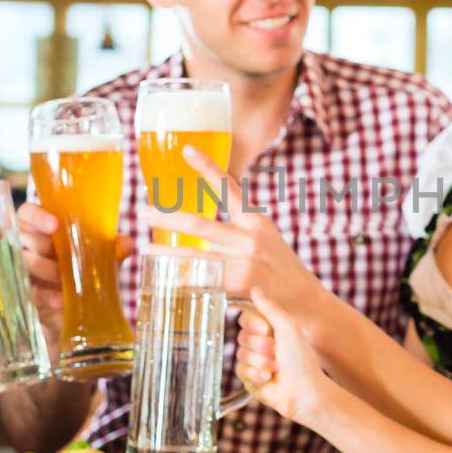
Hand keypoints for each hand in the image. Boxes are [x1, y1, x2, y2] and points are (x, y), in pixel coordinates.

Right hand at [17, 202, 133, 341]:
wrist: (79, 309)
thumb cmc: (85, 270)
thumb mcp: (101, 260)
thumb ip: (112, 250)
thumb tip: (127, 243)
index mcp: (40, 227)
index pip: (27, 212)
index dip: (37, 216)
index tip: (54, 225)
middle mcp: (25, 244)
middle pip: (23, 236)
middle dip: (42, 246)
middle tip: (61, 257)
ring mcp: (20, 268)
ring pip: (22, 262)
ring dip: (42, 268)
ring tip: (62, 279)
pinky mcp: (22, 293)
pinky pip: (29, 291)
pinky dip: (45, 295)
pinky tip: (60, 300)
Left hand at [138, 146, 324, 315]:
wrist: (308, 303)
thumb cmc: (283, 273)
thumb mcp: (266, 241)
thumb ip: (241, 231)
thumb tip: (207, 228)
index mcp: (256, 220)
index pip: (228, 186)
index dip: (207, 166)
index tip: (187, 149)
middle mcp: (250, 236)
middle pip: (199, 222)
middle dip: (167, 216)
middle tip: (143, 211)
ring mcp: (244, 261)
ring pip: (194, 254)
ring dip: (166, 251)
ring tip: (145, 247)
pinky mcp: (240, 285)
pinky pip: (203, 280)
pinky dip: (182, 280)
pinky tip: (165, 280)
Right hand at [236, 288, 332, 425]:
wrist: (304, 392)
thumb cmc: (301, 359)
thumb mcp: (287, 327)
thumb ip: (269, 307)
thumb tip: (255, 288)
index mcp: (270, 328)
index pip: (246, 318)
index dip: (253, 324)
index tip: (266, 329)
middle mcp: (261, 343)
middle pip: (242, 336)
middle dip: (261, 346)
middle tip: (277, 353)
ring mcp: (254, 360)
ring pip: (240, 354)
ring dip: (261, 362)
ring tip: (277, 368)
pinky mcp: (249, 378)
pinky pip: (240, 370)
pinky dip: (256, 374)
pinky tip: (269, 378)